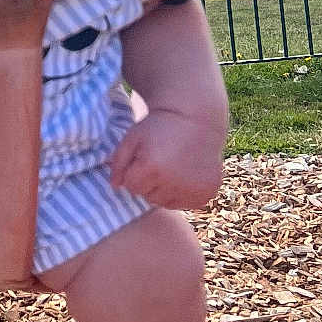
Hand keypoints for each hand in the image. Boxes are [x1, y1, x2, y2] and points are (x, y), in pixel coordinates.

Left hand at [110, 109, 224, 210]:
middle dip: (148, 183)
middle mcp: (173, 182)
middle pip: (148, 197)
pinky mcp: (207, 193)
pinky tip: (184, 175)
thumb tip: (115, 186)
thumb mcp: (133, 137)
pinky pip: (184, 204)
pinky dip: (181, 193)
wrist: (195, 118)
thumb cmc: (159, 126)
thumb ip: (118, 162)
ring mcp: (192, 189)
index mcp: (152, 166)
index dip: (134, 173)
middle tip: (158, 161)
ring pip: (165, 202)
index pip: (131, 187)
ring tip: (170, 168)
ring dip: (163, 190)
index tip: (142, 159)